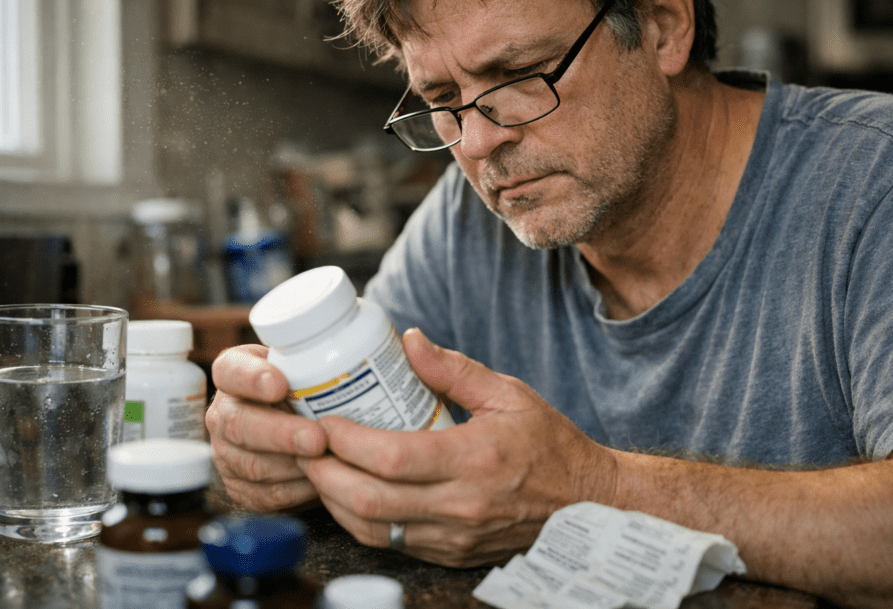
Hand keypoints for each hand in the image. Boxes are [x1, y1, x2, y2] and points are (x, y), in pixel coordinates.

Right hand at [206, 344, 327, 511]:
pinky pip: (268, 495)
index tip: (278, 384)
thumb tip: (360, 358)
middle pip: (238, 424)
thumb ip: (315, 361)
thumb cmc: (302, 388)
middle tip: (316, 438)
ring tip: (328, 460)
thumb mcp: (302, 363)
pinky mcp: (240, 488)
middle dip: (280, 433)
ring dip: (294, 465)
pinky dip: (299, 490)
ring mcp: (227, 453)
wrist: (291, 427)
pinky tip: (323, 480)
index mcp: (233, 374)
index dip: (251, 378)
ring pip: (253, 466)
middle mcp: (223, 414)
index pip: (230, 370)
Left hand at [297, 328, 617, 567]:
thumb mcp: (509, 394)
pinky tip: (349, 494)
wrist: (587, 504)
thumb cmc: (550, 445)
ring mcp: (454, 536)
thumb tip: (407, 340)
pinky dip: (360, 520)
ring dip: (334, 501)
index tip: (323, 420)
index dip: (345, 441)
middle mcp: (460, 504)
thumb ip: (453, 369)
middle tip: (305, 447)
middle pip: (369, 500)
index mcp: (474, 458)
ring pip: (372, 529)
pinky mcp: (450, 553)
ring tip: (318, 468)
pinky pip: (391, 543)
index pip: (391, 457)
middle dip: (324, 474)